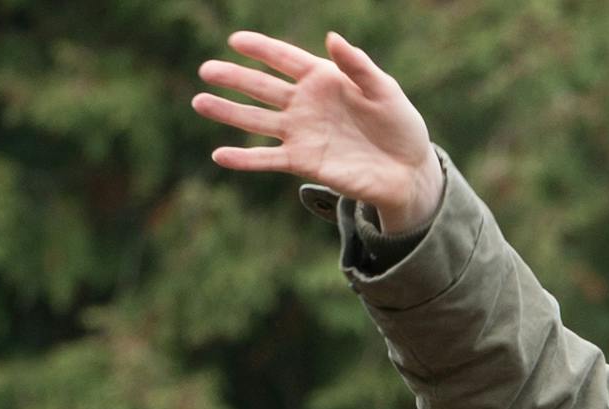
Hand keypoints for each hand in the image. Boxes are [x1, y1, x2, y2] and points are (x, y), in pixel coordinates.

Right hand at [194, 30, 442, 228]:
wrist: (408, 171)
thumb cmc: (400, 125)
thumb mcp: (384, 91)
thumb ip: (358, 66)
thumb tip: (332, 38)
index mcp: (322, 78)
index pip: (284, 58)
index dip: (261, 49)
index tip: (236, 40)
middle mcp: (305, 103)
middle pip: (262, 87)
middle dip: (234, 77)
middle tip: (206, 69)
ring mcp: (301, 132)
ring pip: (257, 120)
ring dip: (228, 112)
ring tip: (199, 102)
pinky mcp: (304, 162)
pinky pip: (268, 159)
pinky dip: (245, 159)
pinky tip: (219, 156)